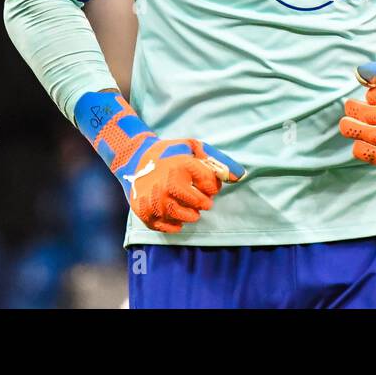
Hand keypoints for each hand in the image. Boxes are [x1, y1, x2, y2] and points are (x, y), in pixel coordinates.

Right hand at [123, 138, 243, 232]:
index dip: (213, 186)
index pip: (210, 185)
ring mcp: (155, 200)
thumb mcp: (194, 147)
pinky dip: (174, 225)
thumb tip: (240, 176)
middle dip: (203, 202)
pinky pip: (165, 227)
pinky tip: (176, 217)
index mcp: (182, 167)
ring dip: (191, 215)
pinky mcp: (144, 212)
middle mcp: (167, 185)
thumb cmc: (170, 153)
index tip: (206, 184)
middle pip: (198, 204)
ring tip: (190, 209)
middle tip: (201, 200)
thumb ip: (217, 160)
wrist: (134, 158)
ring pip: (183, 217)